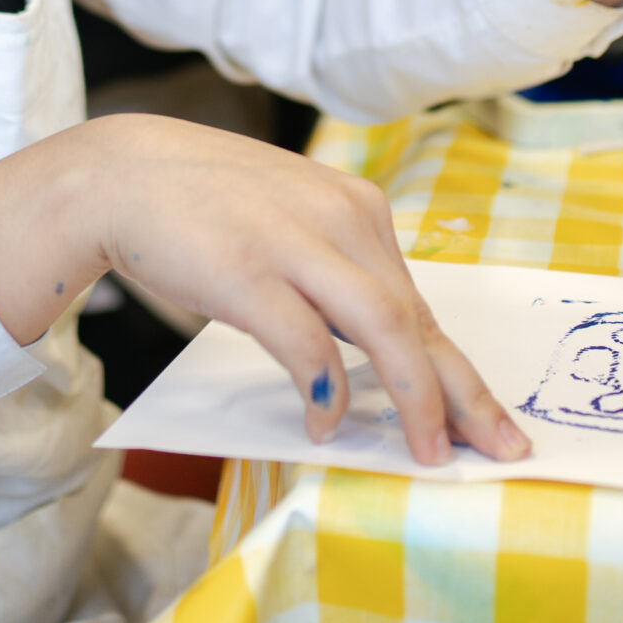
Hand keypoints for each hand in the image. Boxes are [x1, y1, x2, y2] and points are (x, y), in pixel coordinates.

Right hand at [0, 114, 530, 466]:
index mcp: (357, 208)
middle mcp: (341, 219)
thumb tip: (382, 349)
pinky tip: (323, 425)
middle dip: (461, 394)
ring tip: (427, 450)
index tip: (491, 420)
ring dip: (413, 398)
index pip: (422, 303)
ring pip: (384, 329)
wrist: (122, 172)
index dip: (459, 370)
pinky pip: (306, 344)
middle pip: (418, 321)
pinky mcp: (248, 272)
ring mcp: (295, 244)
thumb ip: (337, 270)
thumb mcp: (292, 220)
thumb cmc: (207, 206)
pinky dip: (322, 390)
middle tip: (500, 449)